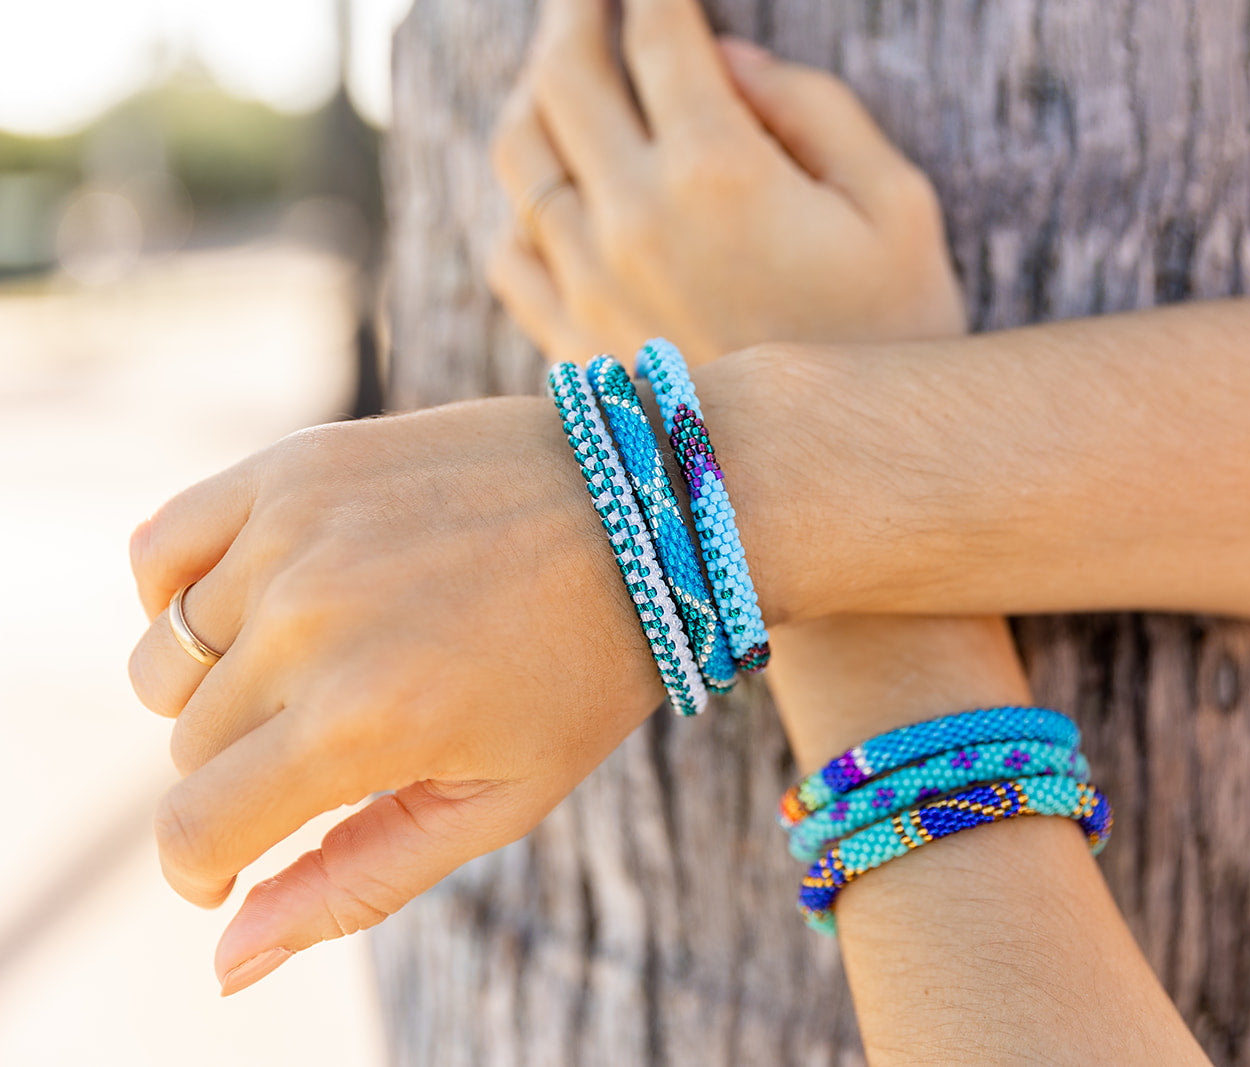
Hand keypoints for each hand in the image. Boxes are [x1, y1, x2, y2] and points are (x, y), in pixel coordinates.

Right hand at [126, 397, 664, 993]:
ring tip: (320, 669)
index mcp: (358, 723)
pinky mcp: (293, 465)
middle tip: (343, 740)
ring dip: (219, 687)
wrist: (645, 512)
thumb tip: (224, 962)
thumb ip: (353, 884)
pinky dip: (178, 592)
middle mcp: (306, 623)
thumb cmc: (583, 671)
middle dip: (244, 770)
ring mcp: (293, 535)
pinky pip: (158, 550)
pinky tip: (257, 607)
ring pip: (166, 658)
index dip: (204, 869)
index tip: (234, 865)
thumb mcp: (495, 800)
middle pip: (186, 746)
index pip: (193, 831)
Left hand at [486, 0, 964, 366]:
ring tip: (564, 72)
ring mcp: (588, 291)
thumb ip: (813, 111)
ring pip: (518, 158)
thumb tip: (725, 61)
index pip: (657, 34)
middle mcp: (630, 223)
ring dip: (534, 94)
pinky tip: (549, 190)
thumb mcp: (898, 207)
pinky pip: (510, 250)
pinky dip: (519, 199)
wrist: (846, 489)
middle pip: (563, 78)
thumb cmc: (896, 342)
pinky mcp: (572, 350)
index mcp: (718, 172)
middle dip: (576, 15)